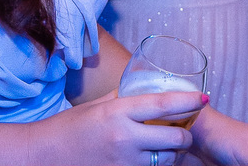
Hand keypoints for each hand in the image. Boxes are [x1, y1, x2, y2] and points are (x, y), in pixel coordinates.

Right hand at [37, 90, 204, 164]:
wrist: (44, 156)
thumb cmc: (69, 128)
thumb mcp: (97, 106)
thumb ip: (123, 98)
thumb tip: (145, 88)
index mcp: (118, 112)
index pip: (163, 104)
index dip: (188, 102)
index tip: (204, 99)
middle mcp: (124, 137)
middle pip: (174, 137)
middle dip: (186, 136)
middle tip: (186, 132)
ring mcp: (124, 162)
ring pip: (166, 160)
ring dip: (172, 155)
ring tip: (168, 147)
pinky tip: (151, 159)